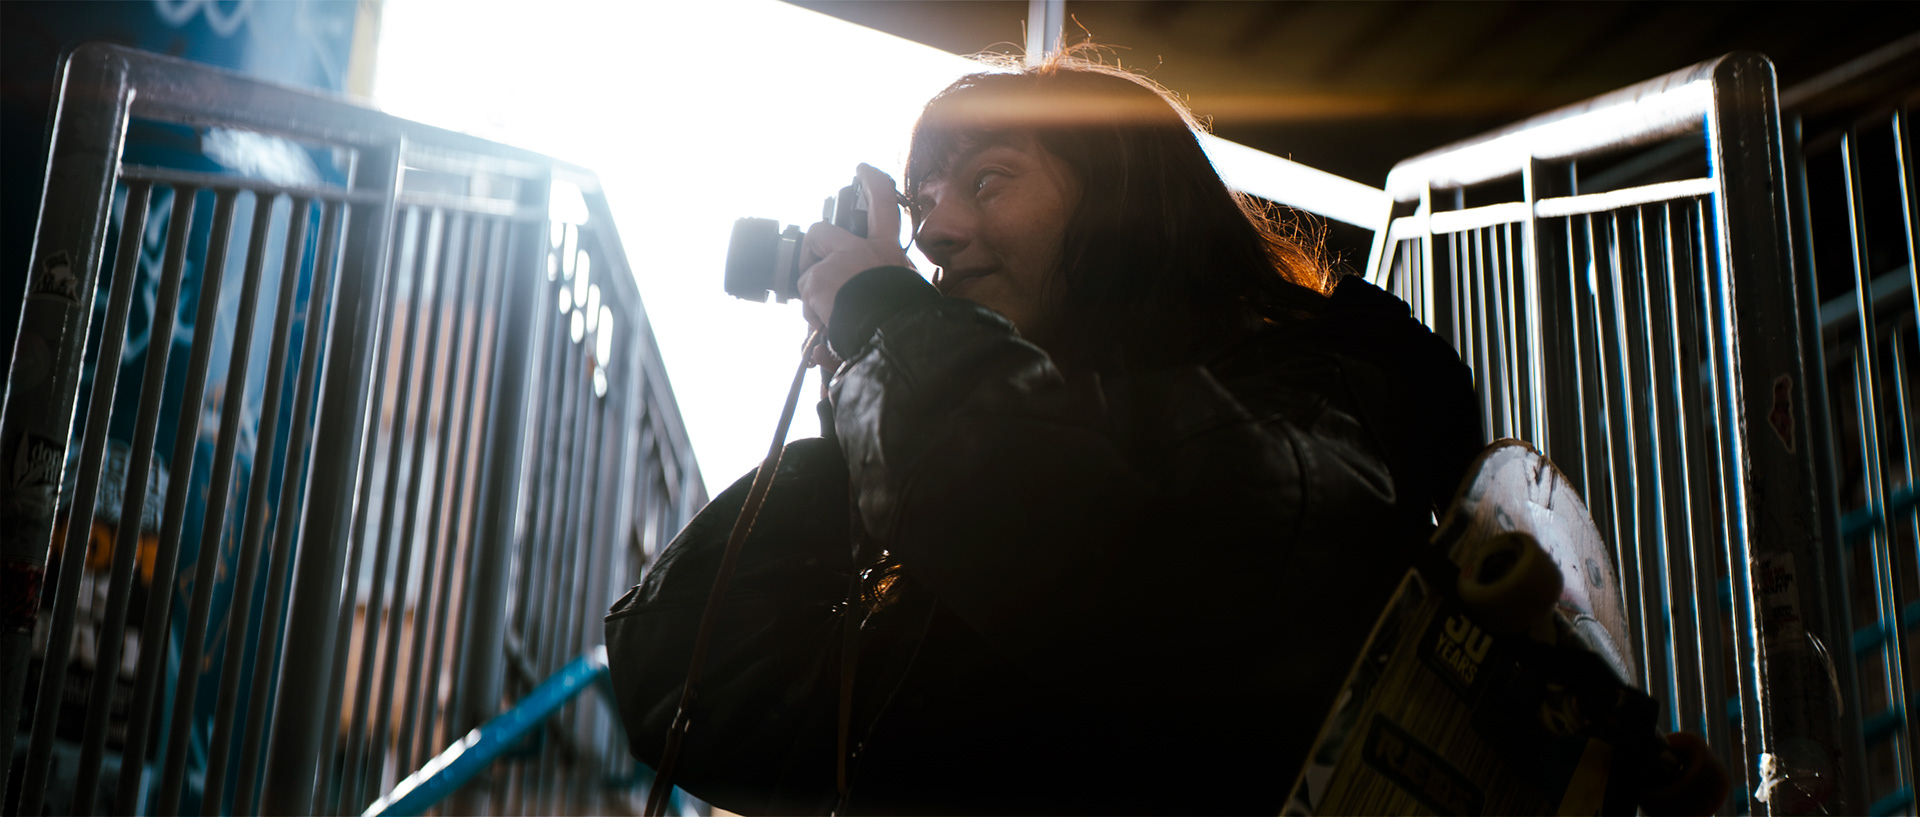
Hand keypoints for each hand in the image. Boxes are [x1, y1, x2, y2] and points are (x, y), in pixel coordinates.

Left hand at [797, 163, 911, 331]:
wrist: (895, 337)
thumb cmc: (904, 323)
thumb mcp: (903, 298)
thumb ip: (882, 293)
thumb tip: (870, 298)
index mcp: (888, 253)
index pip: (884, 206)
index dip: (873, 184)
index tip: (862, 170)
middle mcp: (862, 250)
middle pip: (822, 232)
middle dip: (813, 247)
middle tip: (812, 268)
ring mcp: (836, 262)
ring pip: (808, 273)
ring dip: (814, 297)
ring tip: (831, 320)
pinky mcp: (816, 279)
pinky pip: (805, 299)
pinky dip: (812, 315)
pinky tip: (828, 328)